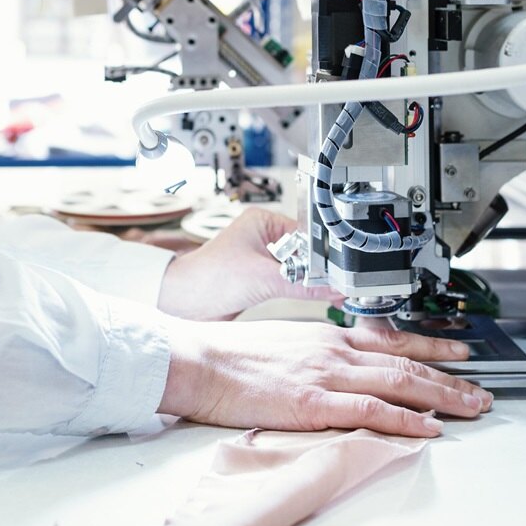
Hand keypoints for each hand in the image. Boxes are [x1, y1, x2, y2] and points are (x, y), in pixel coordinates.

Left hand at [156, 207, 338, 320]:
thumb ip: (302, 284)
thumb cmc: (208, 277)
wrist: (183, 304)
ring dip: (312, 281)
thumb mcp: (263, 278)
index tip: (342, 268)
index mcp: (263, 221)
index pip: (306, 233)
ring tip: (333, 291)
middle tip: (342, 282)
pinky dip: (302, 291)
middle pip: (306, 251)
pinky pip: (290, 283)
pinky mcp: (261, 280)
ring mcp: (263, 259)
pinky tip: (317, 298)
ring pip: (299, 269)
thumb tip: (333, 289)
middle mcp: (264, 237)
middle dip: (320, 268)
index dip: (324, 252)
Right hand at [160, 318, 490, 437]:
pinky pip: (370, 409)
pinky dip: (404, 419)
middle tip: (481, 390)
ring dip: (442, 396)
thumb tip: (336, 369)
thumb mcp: (282, 342)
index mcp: (326, 335)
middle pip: (405, 361)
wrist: (198, 358)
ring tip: (471, 408)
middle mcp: (334, 349)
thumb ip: (315, 354)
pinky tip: (426, 427)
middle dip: (450, 376)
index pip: (391, 339)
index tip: (458, 351)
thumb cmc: (229, 355)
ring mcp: (326, 374)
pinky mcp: (314, 401)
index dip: (431, 346)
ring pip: (399, 382)